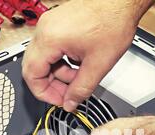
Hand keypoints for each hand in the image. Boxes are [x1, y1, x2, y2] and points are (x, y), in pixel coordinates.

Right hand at [22, 0, 151, 111]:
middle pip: (35, 67)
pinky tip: (79, 66)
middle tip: (68, 94)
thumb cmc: (113, 22)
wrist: (122, 2)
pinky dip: (63, 62)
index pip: (31, 75)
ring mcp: (50, 25)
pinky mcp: (58, 24)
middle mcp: (45, 29)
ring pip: (45, 60)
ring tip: (79, 78)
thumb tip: (70, 104)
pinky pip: (52, 50)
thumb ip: (81, 90)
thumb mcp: (98, 65)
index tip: (58, 101)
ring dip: (60, 74)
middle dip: (52, 85)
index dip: (44, 93)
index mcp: (50, 38)